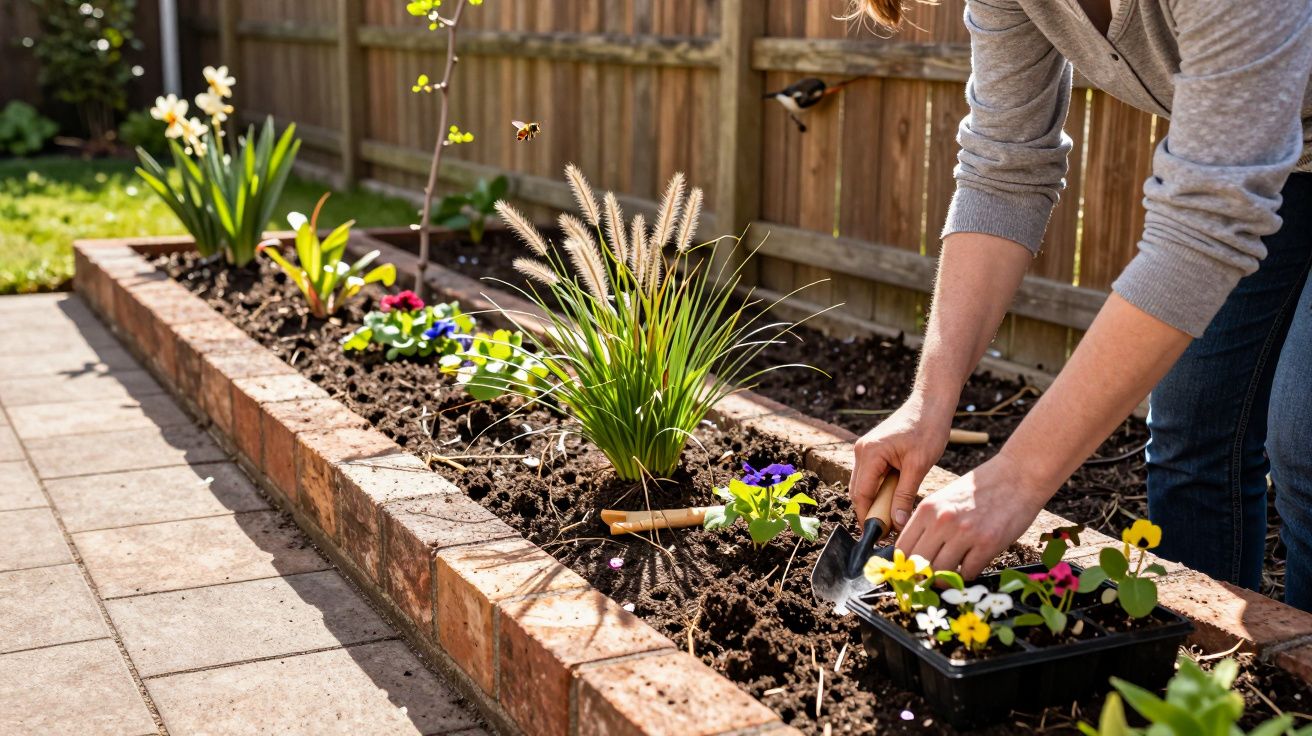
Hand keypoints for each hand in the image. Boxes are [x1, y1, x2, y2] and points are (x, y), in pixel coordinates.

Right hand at [850, 393, 953, 529]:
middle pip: (859, 491)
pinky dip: (881, 490)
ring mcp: (866, 449)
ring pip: (865, 485)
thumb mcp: (919, 465)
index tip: (879, 536)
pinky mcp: (874, 450)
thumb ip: (905, 495)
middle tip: (889, 531)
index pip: (861, 494)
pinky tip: (895, 500)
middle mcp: (862, 450)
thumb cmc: (928, 428)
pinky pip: (872, 476)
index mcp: (869, 453)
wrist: (932, 402)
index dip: (868, 517)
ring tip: (894, 517)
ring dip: (877, 502)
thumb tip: (896, 522)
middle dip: (871, 512)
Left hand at [897, 452, 1047, 579]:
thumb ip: (928, 523)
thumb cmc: (980, 488)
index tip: (912, 571)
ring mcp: (965, 533)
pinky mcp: (988, 543)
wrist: (1018, 476)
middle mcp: (942, 521)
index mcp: (927, 509)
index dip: (905, 565)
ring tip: (951, 574)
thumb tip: (913, 554)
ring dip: (945, 578)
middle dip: (923, 576)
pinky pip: (968, 573)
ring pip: (941, 573)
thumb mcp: (944, 498)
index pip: (903, 548)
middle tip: (930, 579)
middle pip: (919, 564)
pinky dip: (967, 574)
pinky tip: (971, 565)